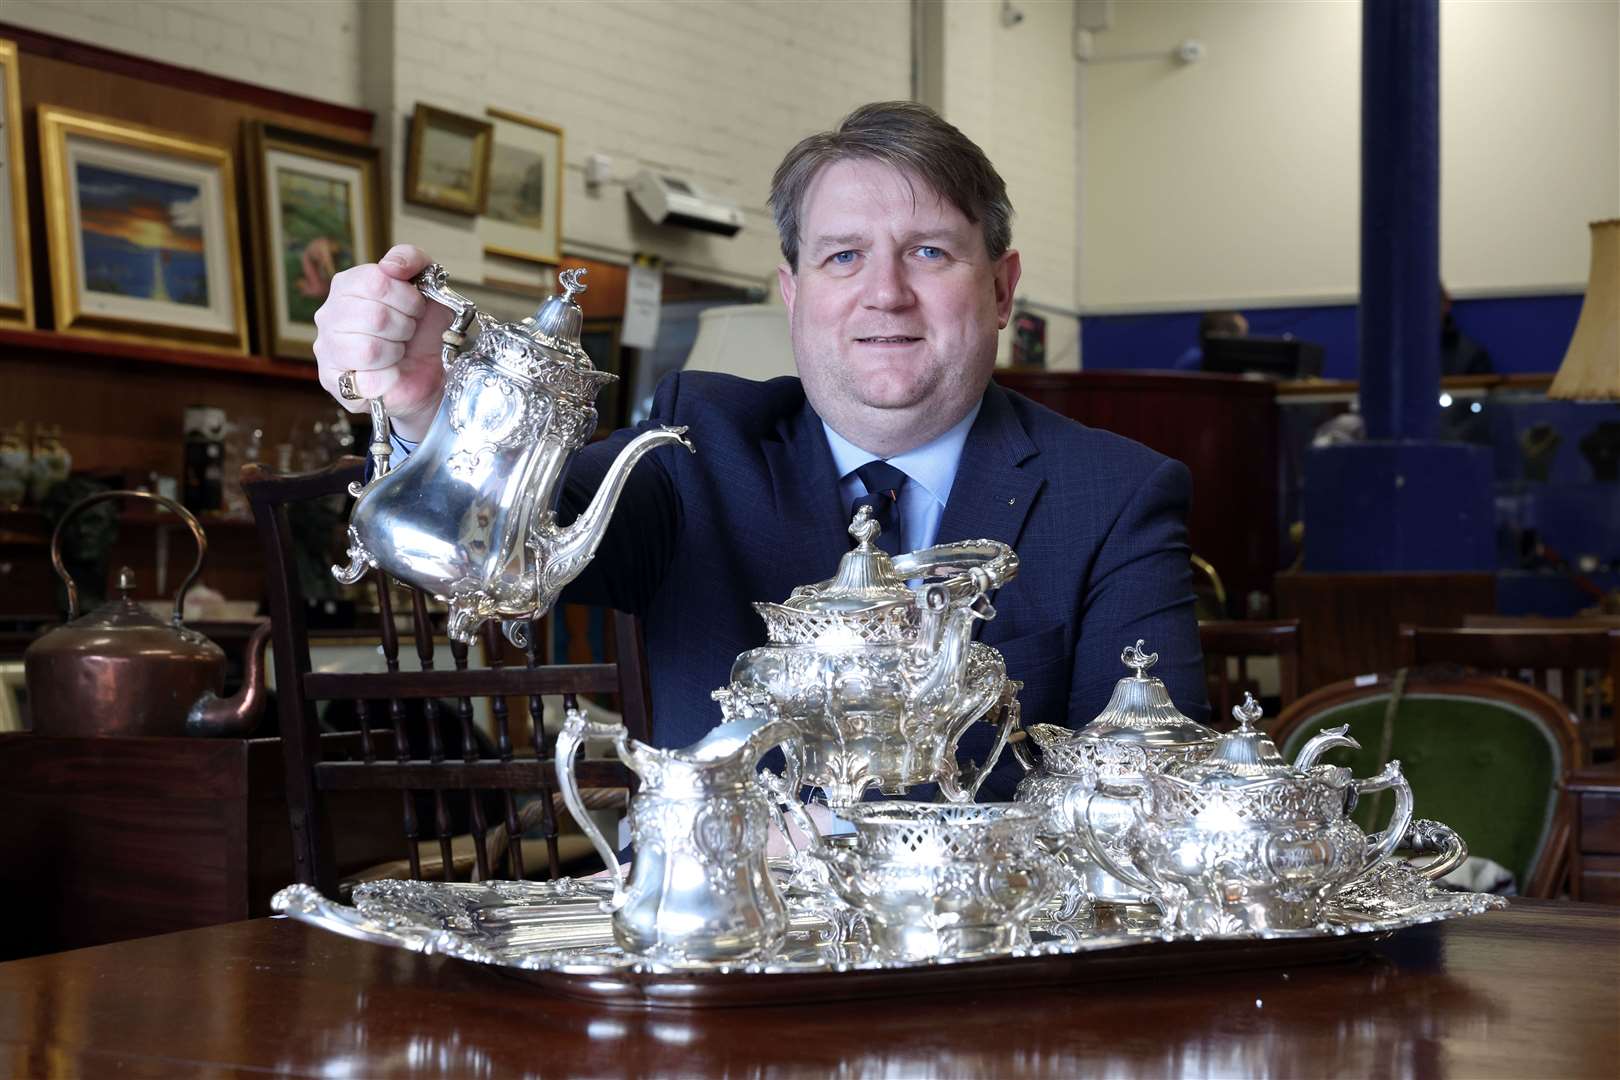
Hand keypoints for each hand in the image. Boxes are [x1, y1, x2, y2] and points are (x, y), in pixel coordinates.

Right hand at [313, 243, 452, 441]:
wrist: (429, 372)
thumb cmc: (422, 329)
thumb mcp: (427, 286)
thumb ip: (411, 259)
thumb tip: (391, 265)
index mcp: (347, 285)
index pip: (376, 282)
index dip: (407, 298)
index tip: (417, 309)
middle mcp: (329, 314)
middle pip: (375, 316)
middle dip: (405, 327)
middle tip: (407, 333)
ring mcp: (327, 348)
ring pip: (369, 349)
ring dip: (396, 352)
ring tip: (397, 352)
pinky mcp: (332, 381)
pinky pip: (367, 379)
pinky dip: (389, 377)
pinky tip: (389, 372)